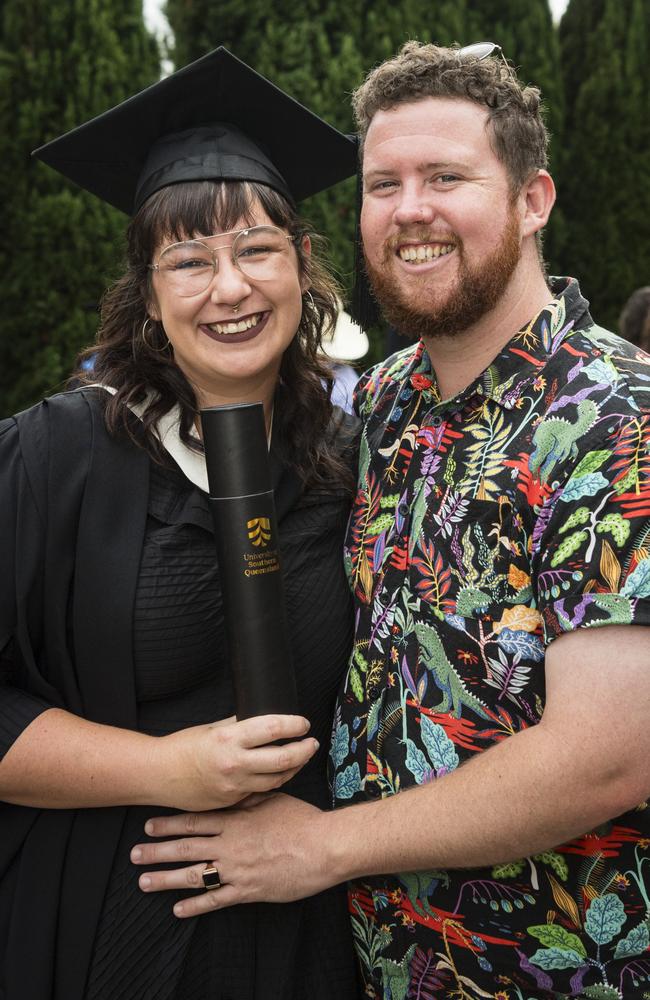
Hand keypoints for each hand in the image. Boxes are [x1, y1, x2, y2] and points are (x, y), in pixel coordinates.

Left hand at [130, 793, 332, 917]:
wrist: (323, 847)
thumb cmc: (301, 820)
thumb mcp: (272, 798)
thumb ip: (248, 796)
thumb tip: (231, 786)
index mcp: (235, 820)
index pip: (194, 820)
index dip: (169, 824)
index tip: (148, 825)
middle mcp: (230, 845)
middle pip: (186, 847)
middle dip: (157, 851)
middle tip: (134, 855)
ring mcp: (236, 870)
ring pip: (194, 875)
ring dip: (166, 879)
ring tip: (144, 882)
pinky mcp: (248, 890)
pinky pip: (215, 900)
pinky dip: (195, 906)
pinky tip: (178, 910)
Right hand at [156, 715, 318, 811]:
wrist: (159, 776)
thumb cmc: (182, 748)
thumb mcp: (212, 728)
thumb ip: (239, 725)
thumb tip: (265, 721)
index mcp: (229, 738)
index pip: (273, 729)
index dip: (294, 725)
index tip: (303, 723)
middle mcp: (234, 763)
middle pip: (283, 758)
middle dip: (304, 749)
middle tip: (312, 742)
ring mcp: (234, 786)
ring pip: (277, 778)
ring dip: (294, 767)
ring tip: (301, 756)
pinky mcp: (233, 801)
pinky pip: (261, 791)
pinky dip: (274, 780)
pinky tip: (280, 773)